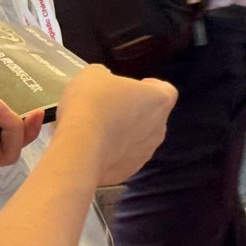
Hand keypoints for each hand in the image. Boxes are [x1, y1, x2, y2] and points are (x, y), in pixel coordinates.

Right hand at [53, 64, 176, 185]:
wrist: (79, 148)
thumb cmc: (92, 103)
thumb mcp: (94, 74)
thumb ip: (106, 76)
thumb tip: (105, 81)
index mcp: (158, 100)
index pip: (167, 91)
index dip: (152, 87)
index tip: (135, 87)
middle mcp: (159, 128)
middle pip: (154, 116)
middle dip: (137, 111)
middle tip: (112, 106)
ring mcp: (146, 153)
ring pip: (141, 139)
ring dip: (127, 133)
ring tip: (101, 129)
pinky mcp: (130, 171)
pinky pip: (125, 158)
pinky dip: (115, 153)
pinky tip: (95, 148)